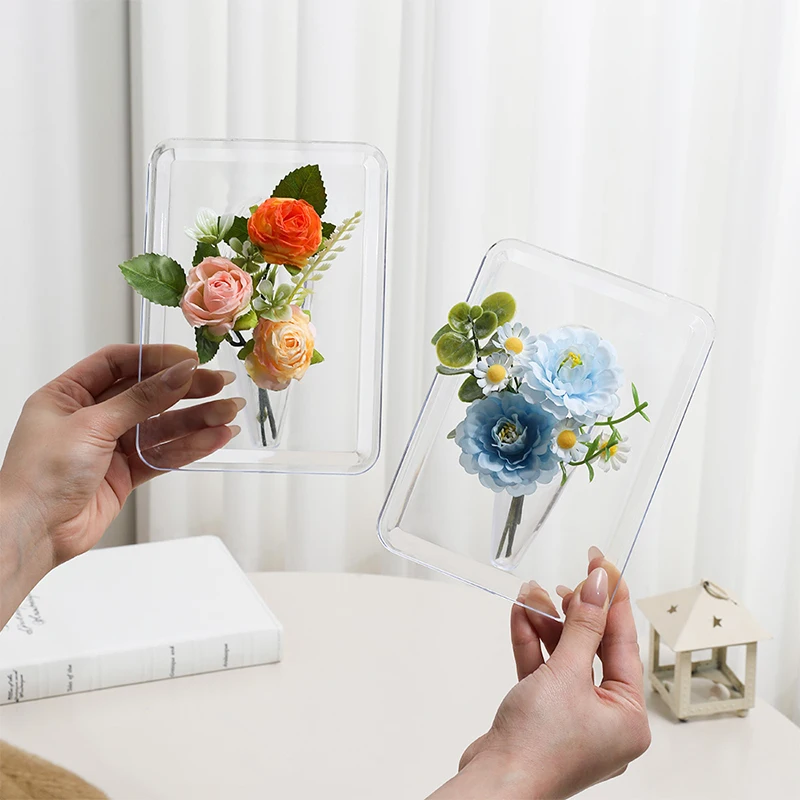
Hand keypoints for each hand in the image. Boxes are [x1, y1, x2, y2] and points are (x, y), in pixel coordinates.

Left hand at [0, 344, 242, 624]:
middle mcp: (91, 417)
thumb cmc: (39, 476)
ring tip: (229, 412)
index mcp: (69, 394)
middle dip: (186, 389)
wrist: (33, 533)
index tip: (190, 359)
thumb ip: (140, 400)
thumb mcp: (91, 425)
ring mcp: (111, 446)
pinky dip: (191, 446)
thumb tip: (178, 374)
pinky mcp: (127, 473)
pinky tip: (215, 437)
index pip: (118, 363)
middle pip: (148, 393)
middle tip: (220, 383)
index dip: (156, 358)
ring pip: (162, 426)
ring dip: (197, 419)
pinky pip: (164, 454)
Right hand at [430, 551, 649, 798]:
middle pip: (592, 649)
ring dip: (545, 623)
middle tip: (564, 581)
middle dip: (571, 613)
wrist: (494, 784)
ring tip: (530, 593)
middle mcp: (604, 718)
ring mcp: (571, 717)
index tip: (603, 567)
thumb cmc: (538, 748)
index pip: (624, 644)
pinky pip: (542, 671)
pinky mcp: (542, 715)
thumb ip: (582, 626)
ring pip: (563, 657)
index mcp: (628, 716)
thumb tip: (597, 586)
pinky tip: (520, 615)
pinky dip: (531, 644)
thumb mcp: (566, 674)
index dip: (612, 601)